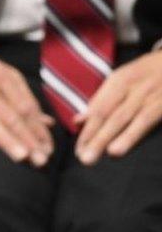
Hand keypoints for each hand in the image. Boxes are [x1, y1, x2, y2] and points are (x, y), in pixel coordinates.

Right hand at [0, 47, 53, 166]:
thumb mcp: (1, 77)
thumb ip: (23, 99)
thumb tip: (48, 124)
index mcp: (4, 76)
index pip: (26, 107)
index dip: (39, 130)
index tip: (48, 150)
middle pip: (12, 116)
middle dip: (29, 139)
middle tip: (41, 160)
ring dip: (7, 139)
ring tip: (22, 157)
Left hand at [75, 50, 161, 164]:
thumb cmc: (146, 74)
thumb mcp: (123, 79)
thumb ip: (101, 100)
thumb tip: (78, 121)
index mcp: (119, 80)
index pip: (99, 108)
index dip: (87, 130)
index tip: (77, 150)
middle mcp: (134, 86)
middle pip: (112, 113)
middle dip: (97, 136)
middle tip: (85, 158)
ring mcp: (153, 93)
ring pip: (133, 116)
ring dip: (120, 136)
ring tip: (107, 153)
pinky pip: (151, 116)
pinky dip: (137, 130)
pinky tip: (130, 145)